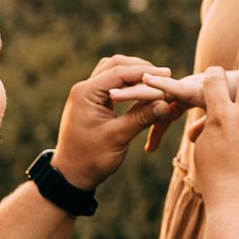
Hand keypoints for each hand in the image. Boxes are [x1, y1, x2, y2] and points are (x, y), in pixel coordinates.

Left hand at [51, 56, 190, 189]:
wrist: (70, 173)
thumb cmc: (91, 158)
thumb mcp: (118, 137)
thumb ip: (141, 117)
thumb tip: (165, 104)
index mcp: (87, 93)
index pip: (119, 73)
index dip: (145, 72)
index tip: (168, 74)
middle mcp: (84, 88)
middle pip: (115, 65)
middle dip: (140, 68)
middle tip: (164, 74)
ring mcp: (86, 94)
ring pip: (112, 72)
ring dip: (133, 73)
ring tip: (155, 80)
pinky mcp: (91, 102)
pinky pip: (110, 84)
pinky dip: (126, 84)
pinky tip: (142, 90)